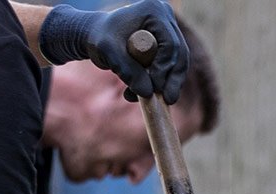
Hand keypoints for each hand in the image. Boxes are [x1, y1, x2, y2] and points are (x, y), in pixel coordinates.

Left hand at [37, 1, 189, 103]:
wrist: (95, 36)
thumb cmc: (99, 39)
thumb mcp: (110, 53)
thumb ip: (128, 71)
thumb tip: (148, 93)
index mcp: (154, 11)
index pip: (170, 44)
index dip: (165, 68)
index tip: (154, 88)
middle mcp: (165, 16)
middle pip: (180, 52)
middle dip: (173, 79)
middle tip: (168, 100)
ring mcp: (167, 28)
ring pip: (179, 61)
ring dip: (169, 83)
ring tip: (155, 100)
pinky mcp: (165, 41)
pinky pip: (171, 65)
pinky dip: (162, 81)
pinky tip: (145, 94)